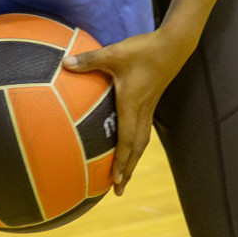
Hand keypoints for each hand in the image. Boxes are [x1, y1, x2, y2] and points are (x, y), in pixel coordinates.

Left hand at [62, 30, 187, 195]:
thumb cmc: (143, 50)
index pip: (126, 139)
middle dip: (128, 170)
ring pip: (141, 141)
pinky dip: (135, 144)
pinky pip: (143, 130)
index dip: (121, 161)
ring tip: (125, 176)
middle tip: (119, 190)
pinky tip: (129, 145)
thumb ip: (89, 60)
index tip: (114, 180)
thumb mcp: (113, 53)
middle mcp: (141, 111)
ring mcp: (148, 108)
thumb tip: (64, 63)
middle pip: (136, 148)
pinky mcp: (151, 102)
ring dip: (133, 160)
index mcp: (131, 104)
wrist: (173, 46)